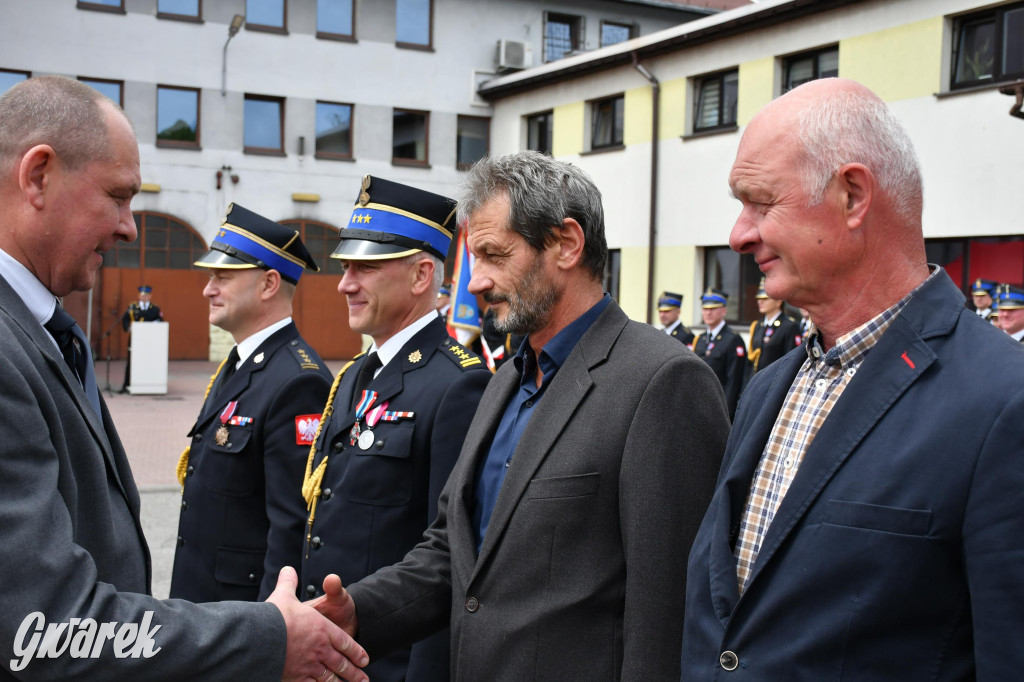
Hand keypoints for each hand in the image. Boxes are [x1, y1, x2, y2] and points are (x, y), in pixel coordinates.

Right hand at [267, 567, 368, 681]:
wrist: (262, 637)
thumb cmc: (275, 616)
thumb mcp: (284, 596)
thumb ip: (289, 583)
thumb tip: (288, 569)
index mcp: (322, 628)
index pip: (344, 642)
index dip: (355, 652)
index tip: (364, 660)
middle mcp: (320, 648)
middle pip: (340, 662)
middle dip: (353, 672)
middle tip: (363, 678)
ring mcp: (310, 664)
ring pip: (330, 677)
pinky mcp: (297, 677)